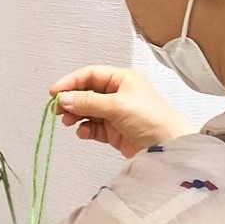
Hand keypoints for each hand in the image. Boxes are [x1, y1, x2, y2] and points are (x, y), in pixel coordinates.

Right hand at [49, 66, 194, 157]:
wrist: (169, 147)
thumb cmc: (153, 120)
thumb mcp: (117, 106)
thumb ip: (88, 102)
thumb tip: (63, 99)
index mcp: (123, 79)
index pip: (90, 75)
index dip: (71, 82)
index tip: (54, 93)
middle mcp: (119, 94)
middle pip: (86, 93)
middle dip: (71, 100)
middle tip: (58, 110)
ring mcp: (116, 113)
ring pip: (88, 111)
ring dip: (76, 116)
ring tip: (68, 122)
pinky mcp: (115, 131)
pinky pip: (93, 127)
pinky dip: (86, 129)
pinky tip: (83, 132)